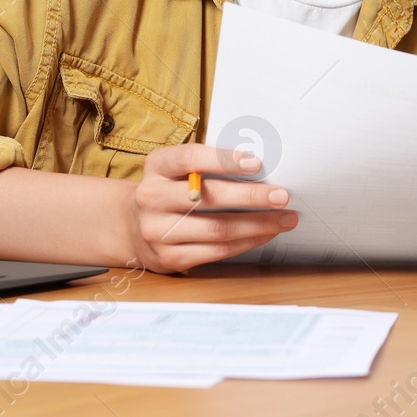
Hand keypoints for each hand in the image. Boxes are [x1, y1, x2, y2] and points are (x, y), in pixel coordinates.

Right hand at [126, 143, 296, 273]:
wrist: (132, 227)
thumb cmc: (170, 190)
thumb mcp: (176, 169)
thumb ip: (207, 165)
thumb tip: (259, 167)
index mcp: (157, 167)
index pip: (190, 158)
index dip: (224, 160)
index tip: (256, 163)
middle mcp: (152, 197)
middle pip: (209, 197)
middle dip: (251, 197)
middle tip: (281, 195)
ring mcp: (158, 230)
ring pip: (217, 229)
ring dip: (257, 224)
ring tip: (284, 218)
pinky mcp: (169, 257)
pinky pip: (216, 251)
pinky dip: (246, 242)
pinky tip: (264, 234)